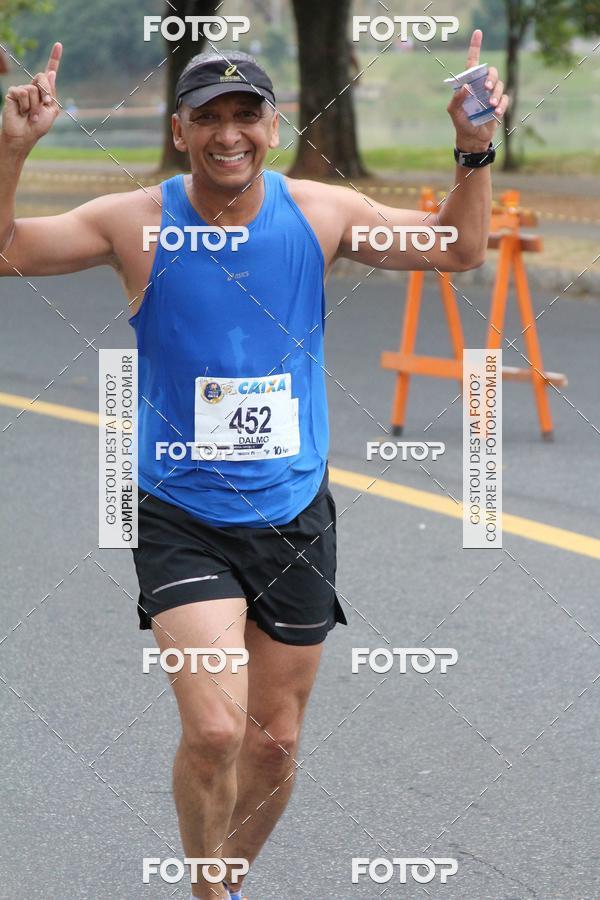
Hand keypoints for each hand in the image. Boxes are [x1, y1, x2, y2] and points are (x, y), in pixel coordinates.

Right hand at [2, 43, 61, 152]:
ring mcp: (23, 89)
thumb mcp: (51, 110)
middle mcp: (34, 87)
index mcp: (45, 91)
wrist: (24, 135)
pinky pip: (23, 93)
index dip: (54, 58)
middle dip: (45, 92)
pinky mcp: (13, 92)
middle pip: (42, 77)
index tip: (59, 44)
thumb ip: (51, 92)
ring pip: (33, 89)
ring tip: (30, 115)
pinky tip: (22, 112)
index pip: (49, 72)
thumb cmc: (38, 126)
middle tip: (43, 106)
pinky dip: (25, 105)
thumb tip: (50, 72)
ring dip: (35, 105)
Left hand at [447, 30, 508, 152]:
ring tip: (490, 105)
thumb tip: (466, 86)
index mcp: (470, 83)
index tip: (478, 32)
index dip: (475, 46)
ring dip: (496, 93)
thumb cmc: (461, 123)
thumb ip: (457, 99)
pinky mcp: (499, 105)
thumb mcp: (454, 112)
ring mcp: (491, 95)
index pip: (473, 62)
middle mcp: (481, 86)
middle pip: (491, 72)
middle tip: (487, 88)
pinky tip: (496, 112)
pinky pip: (505, 99)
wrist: (472, 139)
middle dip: (491, 78)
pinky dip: (501, 105)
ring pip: (499, 85)